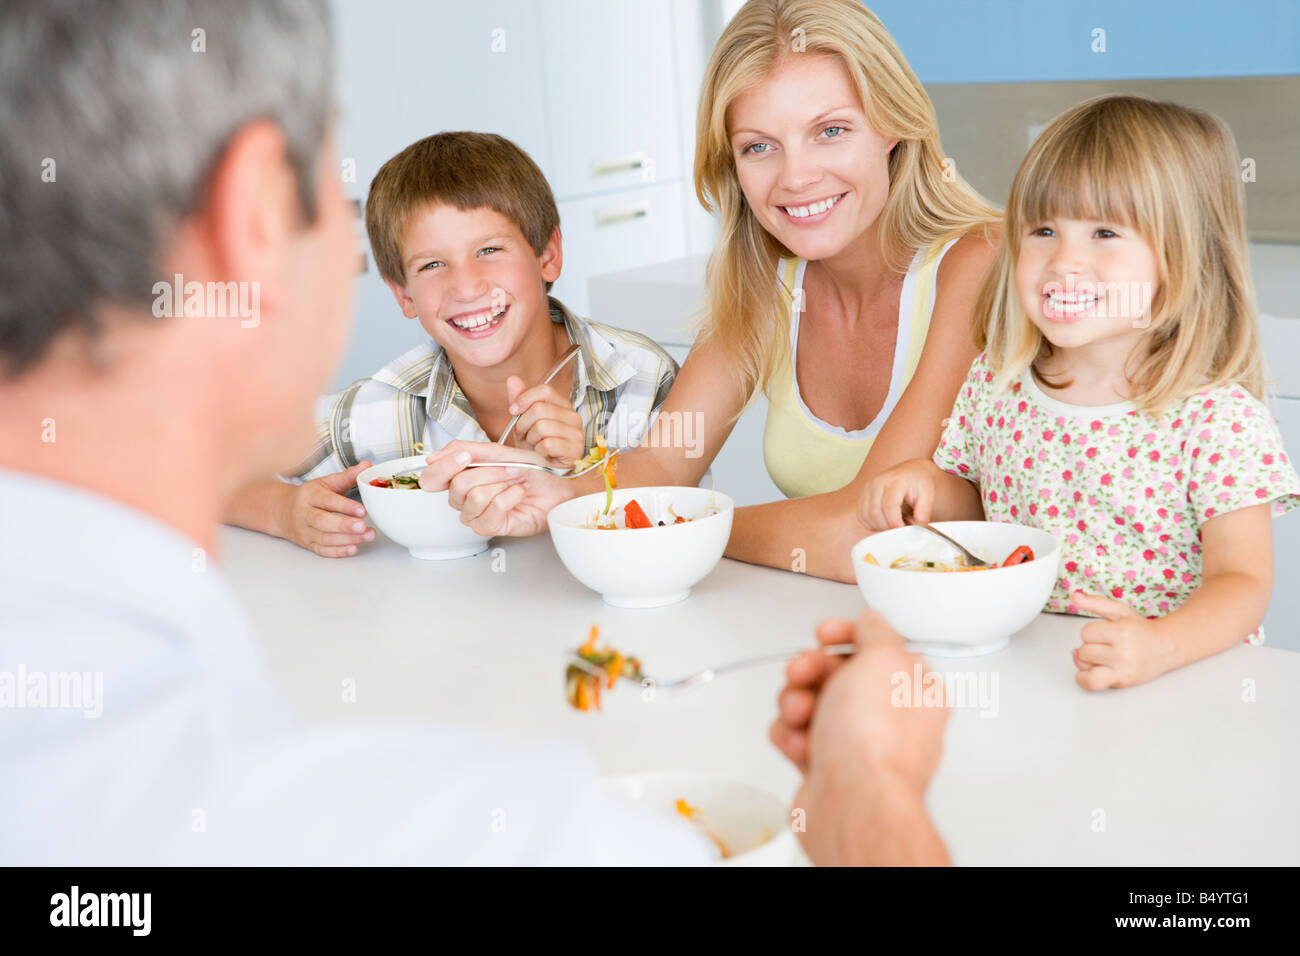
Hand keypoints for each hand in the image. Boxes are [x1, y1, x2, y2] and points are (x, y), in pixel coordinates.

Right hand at [277, 462, 375, 556]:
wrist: (282, 511)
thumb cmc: (310, 496)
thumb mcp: (326, 482)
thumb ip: (348, 476)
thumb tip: (367, 465)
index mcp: (309, 495)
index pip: (327, 500)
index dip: (345, 506)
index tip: (363, 510)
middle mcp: (304, 513)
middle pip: (322, 521)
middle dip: (344, 525)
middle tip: (364, 526)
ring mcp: (305, 531)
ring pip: (324, 538)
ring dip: (348, 539)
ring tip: (368, 535)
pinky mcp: (308, 544)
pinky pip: (322, 550)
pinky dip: (338, 551)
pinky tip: (354, 548)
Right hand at [419, 440, 574, 536]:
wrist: (556, 485)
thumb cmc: (531, 470)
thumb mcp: (496, 451)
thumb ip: (464, 450)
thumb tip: (432, 458)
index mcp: (459, 478)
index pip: (431, 479)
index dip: (444, 467)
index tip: (465, 457)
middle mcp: (463, 498)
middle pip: (457, 485)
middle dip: (489, 472)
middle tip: (509, 468)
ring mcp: (475, 514)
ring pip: (474, 497)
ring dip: (501, 483)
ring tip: (517, 481)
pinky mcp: (490, 527)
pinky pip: (491, 510)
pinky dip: (510, 497)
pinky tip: (518, 494)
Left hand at [505, 376, 583, 468]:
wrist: (542, 468)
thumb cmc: (535, 444)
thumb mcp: (524, 420)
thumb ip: (520, 399)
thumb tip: (513, 379)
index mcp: (562, 405)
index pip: (544, 390)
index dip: (524, 399)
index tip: (513, 411)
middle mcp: (573, 416)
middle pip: (539, 409)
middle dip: (523, 424)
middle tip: (524, 434)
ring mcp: (576, 433)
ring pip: (542, 426)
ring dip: (530, 439)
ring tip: (533, 444)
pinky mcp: (574, 450)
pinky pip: (548, 444)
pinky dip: (539, 451)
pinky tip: (542, 454)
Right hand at [772, 610, 947, 786]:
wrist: (853, 802)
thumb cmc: (875, 740)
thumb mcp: (884, 658)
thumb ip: (877, 632)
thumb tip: (872, 621)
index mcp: (913, 689)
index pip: (878, 648)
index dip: (846, 635)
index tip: (824, 634)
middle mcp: (889, 717)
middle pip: (837, 674)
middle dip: (811, 670)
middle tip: (801, 674)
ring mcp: (857, 744)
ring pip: (811, 703)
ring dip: (796, 703)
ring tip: (801, 717)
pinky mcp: (827, 767)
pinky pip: (796, 736)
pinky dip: (790, 737)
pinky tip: (801, 746)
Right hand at [858, 459, 937, 531]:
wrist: (911, 470)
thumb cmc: (919, 481)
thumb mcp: (928, 495)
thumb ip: (923, 513)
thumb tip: (918, 531)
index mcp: (895, 480)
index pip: (889, 504)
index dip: (894, 522)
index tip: (904, 531)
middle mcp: (877, 482)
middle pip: (874, 512)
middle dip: (887, 527)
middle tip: (901, 529)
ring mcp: (867, 489)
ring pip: (866, 516)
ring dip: (879, 527)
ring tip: (894, 523)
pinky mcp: (862, 496)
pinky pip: (862, 516)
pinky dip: (872, 524)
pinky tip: (885, 522)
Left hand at [1071, 590, 1173, 689]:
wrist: (1165, 648)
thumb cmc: (1140, 630)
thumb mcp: (1119, 611)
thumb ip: (1095, 602)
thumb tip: (1074, 596)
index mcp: (1122, 633)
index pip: (1086, 633)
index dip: (1092, 632)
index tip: (1104, 633)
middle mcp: (1123, 653)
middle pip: (1084, 650)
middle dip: (1091, 646)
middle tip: (1106, 645)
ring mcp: (1122, 670)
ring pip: (1084, 666)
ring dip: (1087, 661)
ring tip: (1101, 657)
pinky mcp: (1121, 682)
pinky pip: (1090, 683)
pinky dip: (1084, 678)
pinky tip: (1092, 669)